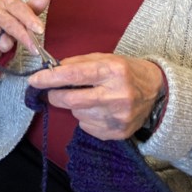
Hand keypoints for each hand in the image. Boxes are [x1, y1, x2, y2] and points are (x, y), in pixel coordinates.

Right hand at [0, 0, 51, 67]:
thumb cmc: (5, 21)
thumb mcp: (20, 14)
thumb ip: (33, 7)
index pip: (18, 7)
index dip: (30, 19)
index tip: (40, 30)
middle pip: (10, 24)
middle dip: (25, 38)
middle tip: (35, 49)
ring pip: (2, 41)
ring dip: (8, 47)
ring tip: (5, 41)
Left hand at [28, 53, 164, 139]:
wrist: (157, 93)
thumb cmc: (127, 72)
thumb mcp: (107, 58)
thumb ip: (80, 62)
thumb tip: (53, 70)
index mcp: (113, 71)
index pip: (75, 75)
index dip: (51, 78)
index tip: (34, 80)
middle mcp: (117, 95)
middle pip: (72, 100)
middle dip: (56, 96)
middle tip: (53, 91)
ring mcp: (118, 117)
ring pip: (78, 114)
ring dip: (75, 106)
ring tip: (89, 98)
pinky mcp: (118, 133)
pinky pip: (88, 127)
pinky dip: (86, 118)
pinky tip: (99, 110)